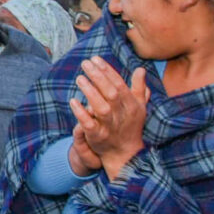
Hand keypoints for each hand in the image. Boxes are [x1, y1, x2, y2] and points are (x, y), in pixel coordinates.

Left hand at [68, 57, 148, 180]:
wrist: (125, 154)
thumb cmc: (130, 126)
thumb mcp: (139, 107)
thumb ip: (138, 88)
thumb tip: (140, 69)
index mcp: (131, 105)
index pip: (119, 84)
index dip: (107, 71)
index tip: (95, 59)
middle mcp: (122, 114)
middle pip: (111, 93)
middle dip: (98, 76)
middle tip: (85, 63)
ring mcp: (110, 126)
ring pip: (101, 108)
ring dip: (90, 92)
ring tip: (79, 78)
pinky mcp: (98, 136)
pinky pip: (89, 124)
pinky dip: (81, 113)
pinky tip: (73, 101)